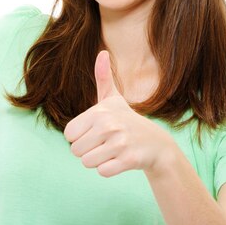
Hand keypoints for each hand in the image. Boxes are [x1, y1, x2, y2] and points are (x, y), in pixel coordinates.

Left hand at [64, 50, 176, 177]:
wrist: (156, 144)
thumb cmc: (127, 120)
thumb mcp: (114, 99)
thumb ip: (104, 77)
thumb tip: (102, 52)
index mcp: (99, 112)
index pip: (69, 134)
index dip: (79, 136)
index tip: (94, 132)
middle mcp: (108, 126)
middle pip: (76, 151)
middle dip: (88, 150)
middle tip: (105, 143)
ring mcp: (119, 143)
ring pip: (87, 163)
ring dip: (97, 160)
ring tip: (112, 150)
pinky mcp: (128, 160)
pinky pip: (102, 171)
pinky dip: (109, 169)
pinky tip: (120, 159)